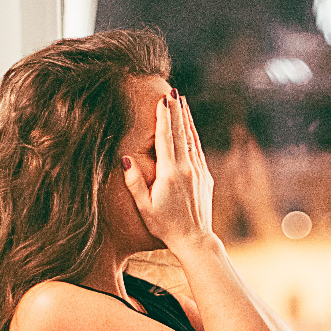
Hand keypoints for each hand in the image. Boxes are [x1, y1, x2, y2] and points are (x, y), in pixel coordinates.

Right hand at [124, 94, 214, 250]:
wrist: (195, 239)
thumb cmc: (165, 225)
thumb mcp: (144, 207)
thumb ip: (134, 182)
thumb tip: (125, 158)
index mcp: (170, 174)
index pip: (165, 138)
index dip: (163, 117)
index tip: (162, 100)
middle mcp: (187, 169)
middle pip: (180, 133)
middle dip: (176, 111)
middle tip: (173, 91)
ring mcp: (199, 172)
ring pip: (192, 139)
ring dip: (186, 119)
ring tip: (182, 101)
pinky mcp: (206, 177)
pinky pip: (198, 150)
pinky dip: (193, 136)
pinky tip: (189, 127)